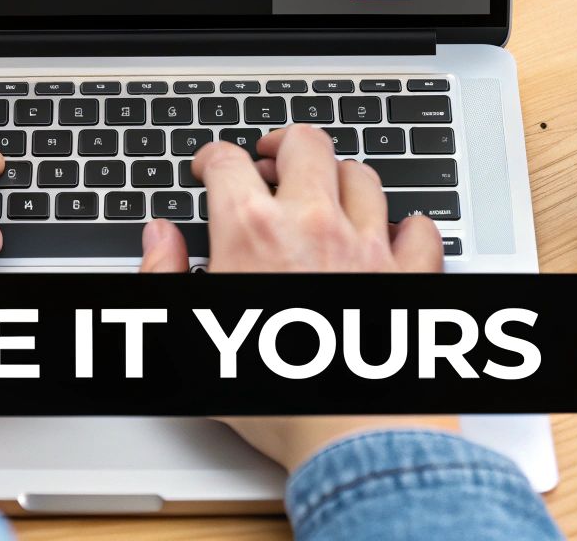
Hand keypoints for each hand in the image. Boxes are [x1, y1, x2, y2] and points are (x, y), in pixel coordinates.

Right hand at [137, 124, 457, 469]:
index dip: (210, 157)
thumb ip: (165, 277)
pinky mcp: (410, 274)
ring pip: (362, 177)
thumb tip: (158, 238)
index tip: (208, 167)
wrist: (349, 432)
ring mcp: (368, 244)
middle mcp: (314, 223)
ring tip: (326, 189)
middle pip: (304, 145)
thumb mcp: (188, 334)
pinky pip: (419, 229)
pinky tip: (393, 233)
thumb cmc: (271, 396)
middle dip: (281, 144)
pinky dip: (407, 226)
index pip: (227, 162)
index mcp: (252, 232)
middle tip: (269, 159)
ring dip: (340, 176)